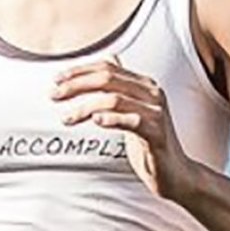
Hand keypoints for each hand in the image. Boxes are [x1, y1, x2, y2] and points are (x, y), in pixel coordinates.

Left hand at [51, 60, 191, 198]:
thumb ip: (122, 86)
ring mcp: (156, 112)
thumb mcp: (134, 109)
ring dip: (85, 107)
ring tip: (67, 118)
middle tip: (54, 95)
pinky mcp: (157, 133)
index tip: (56, 79)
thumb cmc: (150, 142)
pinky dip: (111, 119)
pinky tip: (96, 121)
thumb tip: (111, 58)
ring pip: (114, 99)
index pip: (107, 67)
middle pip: (107, 79)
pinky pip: (131, 121)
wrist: (175, 173)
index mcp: (144, 85)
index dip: (80, 71)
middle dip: (76, 85)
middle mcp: (153, 93)